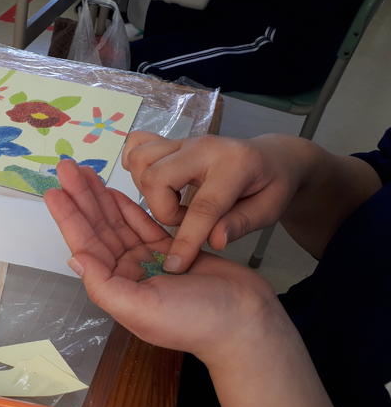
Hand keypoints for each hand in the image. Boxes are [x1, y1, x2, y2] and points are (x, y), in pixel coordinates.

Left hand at [44, 159, 288, 365]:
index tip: (54, 190)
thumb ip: (105, 286)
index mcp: (116, 288)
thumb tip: (74, 258)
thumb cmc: (195, 320)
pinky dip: (127, 207)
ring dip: (100, 198)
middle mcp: (127, 274)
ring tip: (83, 172)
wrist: (245, 323)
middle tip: (65, 168)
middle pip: (98, 229)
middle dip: (81, 198)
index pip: (86, 246)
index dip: (69, 217)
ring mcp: (148, 261)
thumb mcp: (142, 309)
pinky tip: (113, 191)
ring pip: (118, 223)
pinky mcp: (171, 250)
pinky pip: (143, 224)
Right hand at [122, 131, 311, 272]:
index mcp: (235, 165)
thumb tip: (215, 241)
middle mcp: (204, 146)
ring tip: (170, 202)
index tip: (176, 265)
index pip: (203, 206)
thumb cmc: (271, 186)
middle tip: (183, 219)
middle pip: (156, 176)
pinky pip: (137, 144)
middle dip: (161, 209)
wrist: (271, 157)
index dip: (187, 239)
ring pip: (141, 160)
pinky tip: (151, 183)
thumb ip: (242, 224)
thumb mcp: (270, 210)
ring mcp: (184, 141)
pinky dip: (135, 165)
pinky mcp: (171, 142)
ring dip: (147, 190)